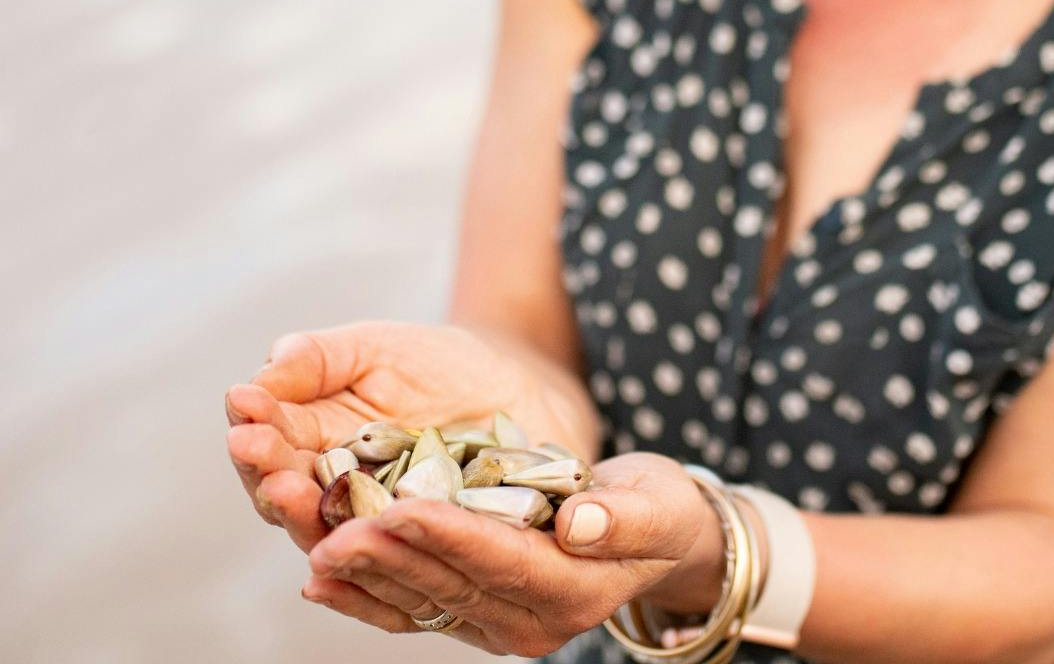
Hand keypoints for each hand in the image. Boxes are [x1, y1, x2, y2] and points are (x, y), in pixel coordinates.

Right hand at [225, 320, 597, 553]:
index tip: (242, 405)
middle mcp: (337, 501)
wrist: (518, 389)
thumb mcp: (377, 348)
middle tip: (254, 452)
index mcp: (313, 451)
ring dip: (308, 518)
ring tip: (288, 489)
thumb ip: (319, 359)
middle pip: (290, 503)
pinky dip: (383, 556)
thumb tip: (265, 369)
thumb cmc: (437, 366)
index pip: (270, 449)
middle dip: (269, 476)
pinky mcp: (436, 551)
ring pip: (337, 541)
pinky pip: (405, 563)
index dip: (254, 428)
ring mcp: (384, 531)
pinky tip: (366, 534)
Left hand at [301, 453, 720, 654]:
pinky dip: (367, 597)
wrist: (658, 539)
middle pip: (450, 586)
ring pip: (422, 602)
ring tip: (319, 548)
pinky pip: (415, 609)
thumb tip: (576, 522)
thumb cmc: (660, 509)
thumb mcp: (656, 504)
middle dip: (390, 557)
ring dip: (367, 578)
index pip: (500, 562)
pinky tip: (324, 578)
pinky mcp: (477, 616)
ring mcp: (500, 625)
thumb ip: (619, 516)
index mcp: (574, 593)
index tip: (399, 508)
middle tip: (335, 528)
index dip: (448, 536)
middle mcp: (531, 623)